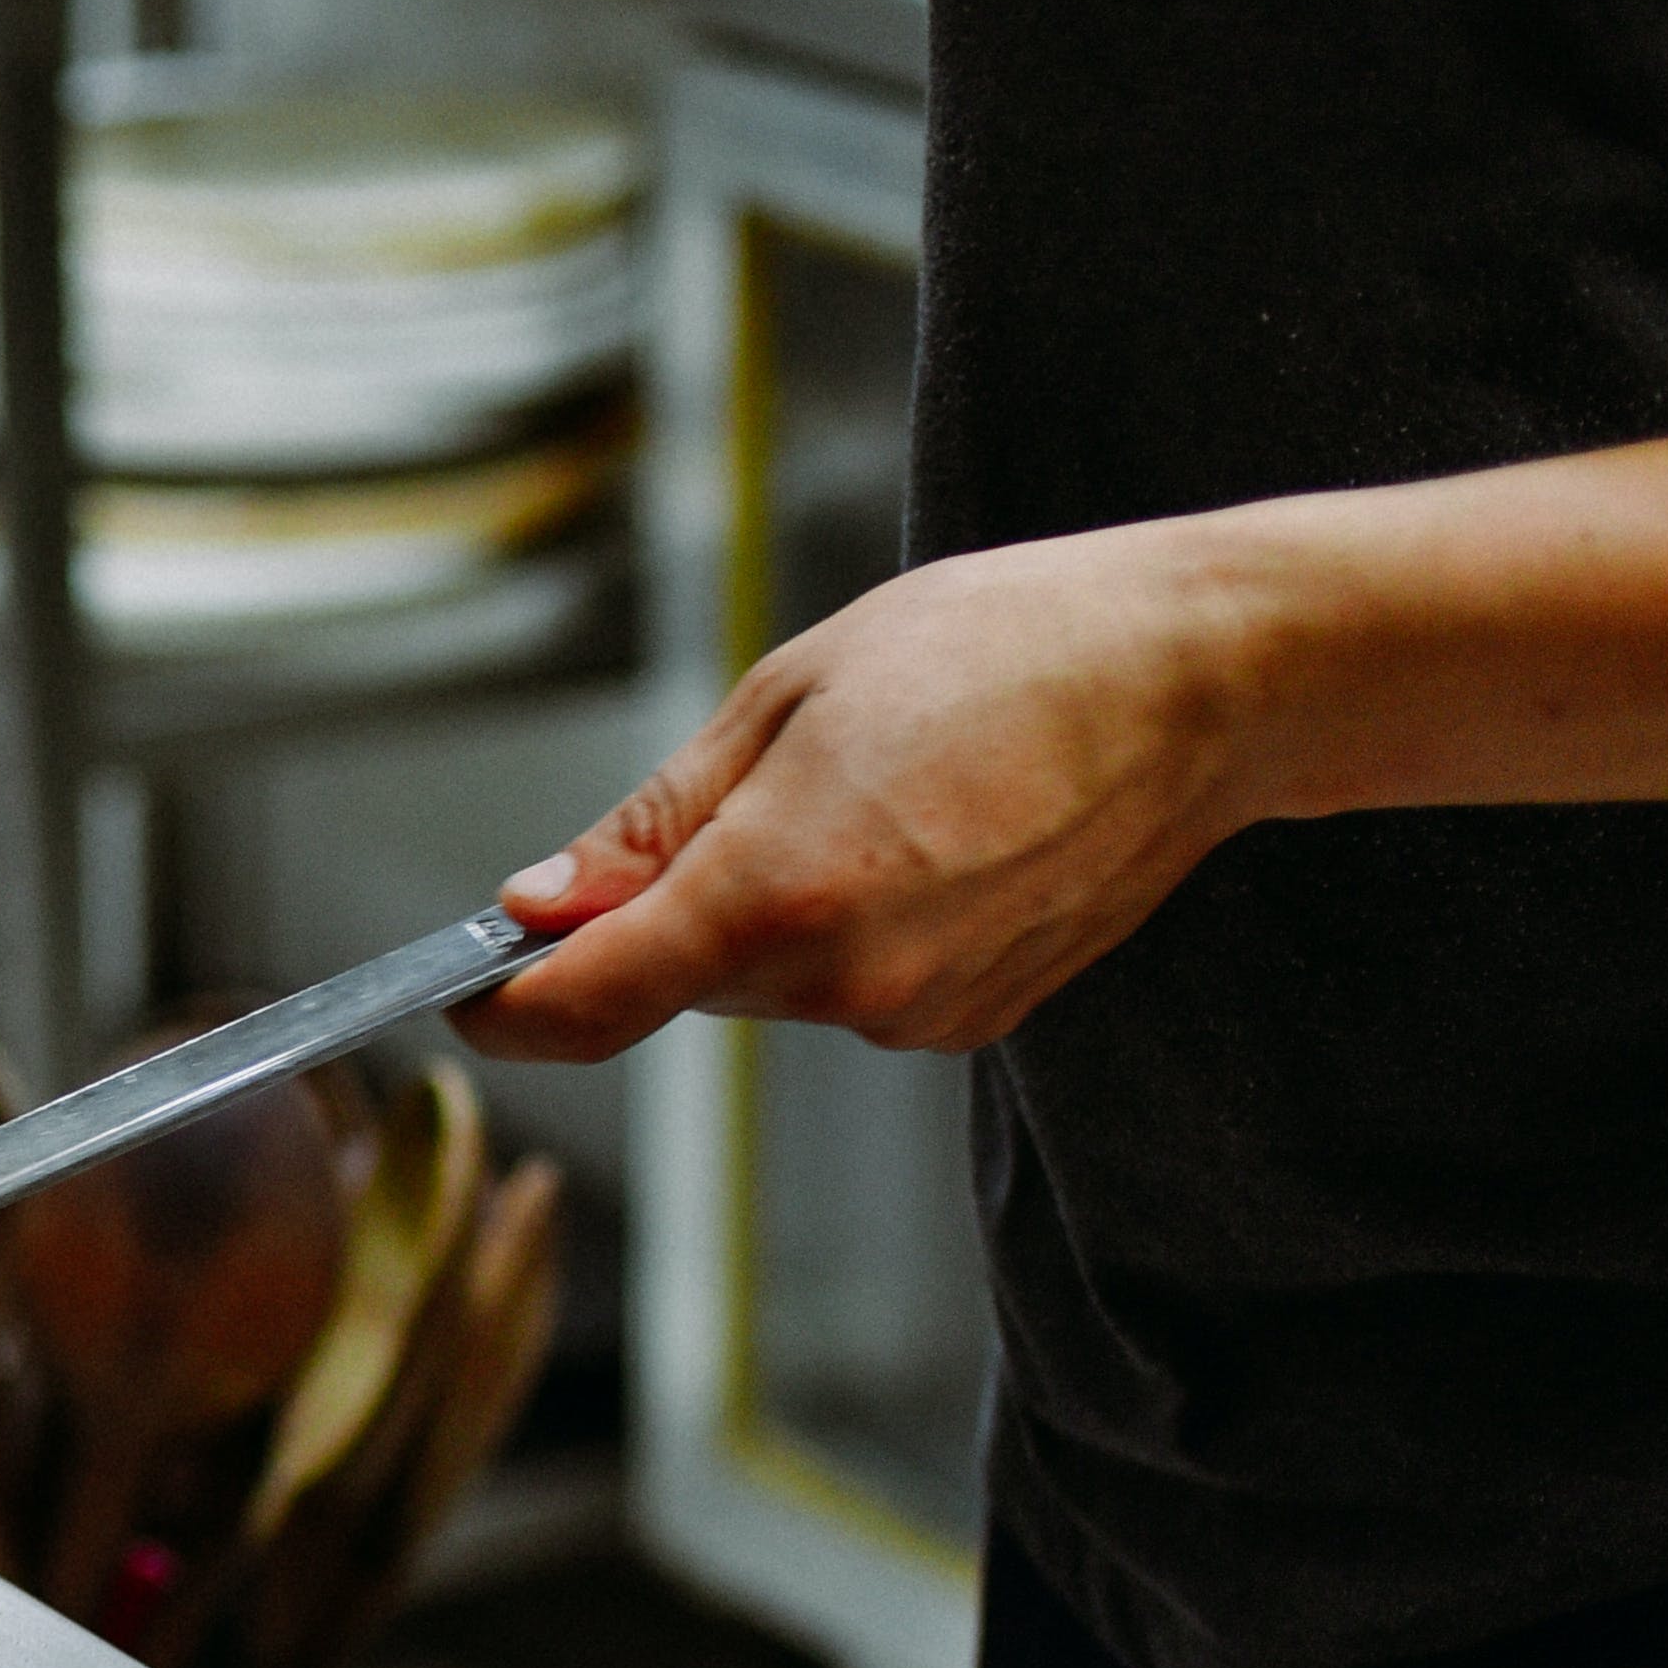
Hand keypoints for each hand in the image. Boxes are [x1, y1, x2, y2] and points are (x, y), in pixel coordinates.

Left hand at [462, 520, 1281, 1061]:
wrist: (1203, 678)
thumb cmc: (999, 647)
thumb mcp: (787, 696)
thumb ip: (650, 826)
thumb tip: (537, 904)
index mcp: (775, 898)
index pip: (581, 1007)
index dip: (503, 1005)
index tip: (464, 986)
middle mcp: (843, 986)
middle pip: (676, 982)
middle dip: (669, 909)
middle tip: (755, 779)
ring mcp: (916, 1014)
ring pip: (769, 983)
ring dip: (772, 907)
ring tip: (877, 785)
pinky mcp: (974, 1019)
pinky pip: (855, 983)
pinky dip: (854, 922)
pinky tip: (931, 832)